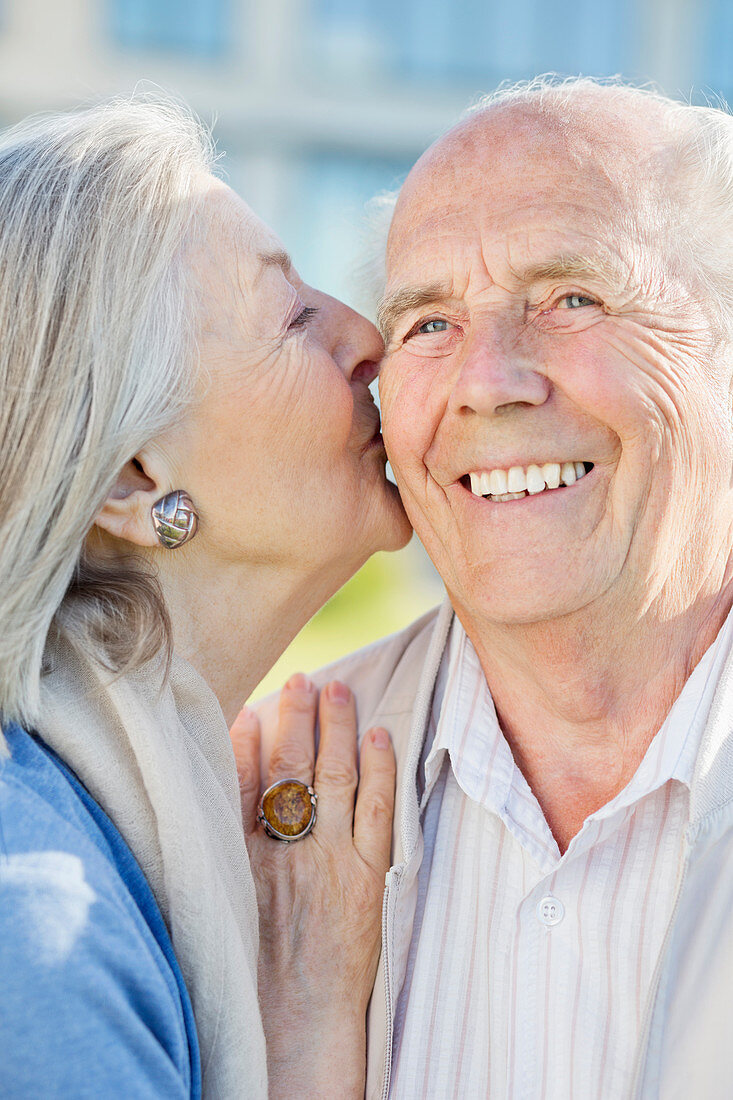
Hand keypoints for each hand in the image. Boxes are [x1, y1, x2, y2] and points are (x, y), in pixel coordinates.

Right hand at [230, 674, 395, 1099]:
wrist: (296, 1024)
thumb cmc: (252, 971)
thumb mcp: (223, 908)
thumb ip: (221, 851)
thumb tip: (217, 802)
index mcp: (243, 859)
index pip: (245, 781)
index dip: (250, 739)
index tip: (255, 707)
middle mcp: (286, 850)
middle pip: (292, 767)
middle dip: (297, 718)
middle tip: (304, 679)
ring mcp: (332, 860)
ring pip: (336, 776)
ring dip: (337, 728)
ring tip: (340, 690)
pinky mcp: (371, 876)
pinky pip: (378, 810)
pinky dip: (380, 769)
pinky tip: (380, 736)